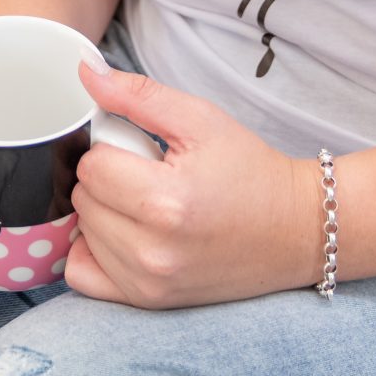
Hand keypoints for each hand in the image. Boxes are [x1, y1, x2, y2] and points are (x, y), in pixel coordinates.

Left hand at [62, 58, 318, 308]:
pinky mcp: (148, 302)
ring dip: (102, 213)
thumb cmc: (249, 170)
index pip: (91, 166)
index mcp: (166, 202)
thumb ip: (137, 95)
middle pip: (84, 200)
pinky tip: (124, 235)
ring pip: (82, 233)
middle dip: (106, 179)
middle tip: (148, 175)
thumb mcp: (200, 119)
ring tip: (145, 204)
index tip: (142, 150)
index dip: (111, 148)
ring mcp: (149, 284)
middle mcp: (153, 251)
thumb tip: (84, 72)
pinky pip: (82, 275)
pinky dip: (93, 252)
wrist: (293, 229)